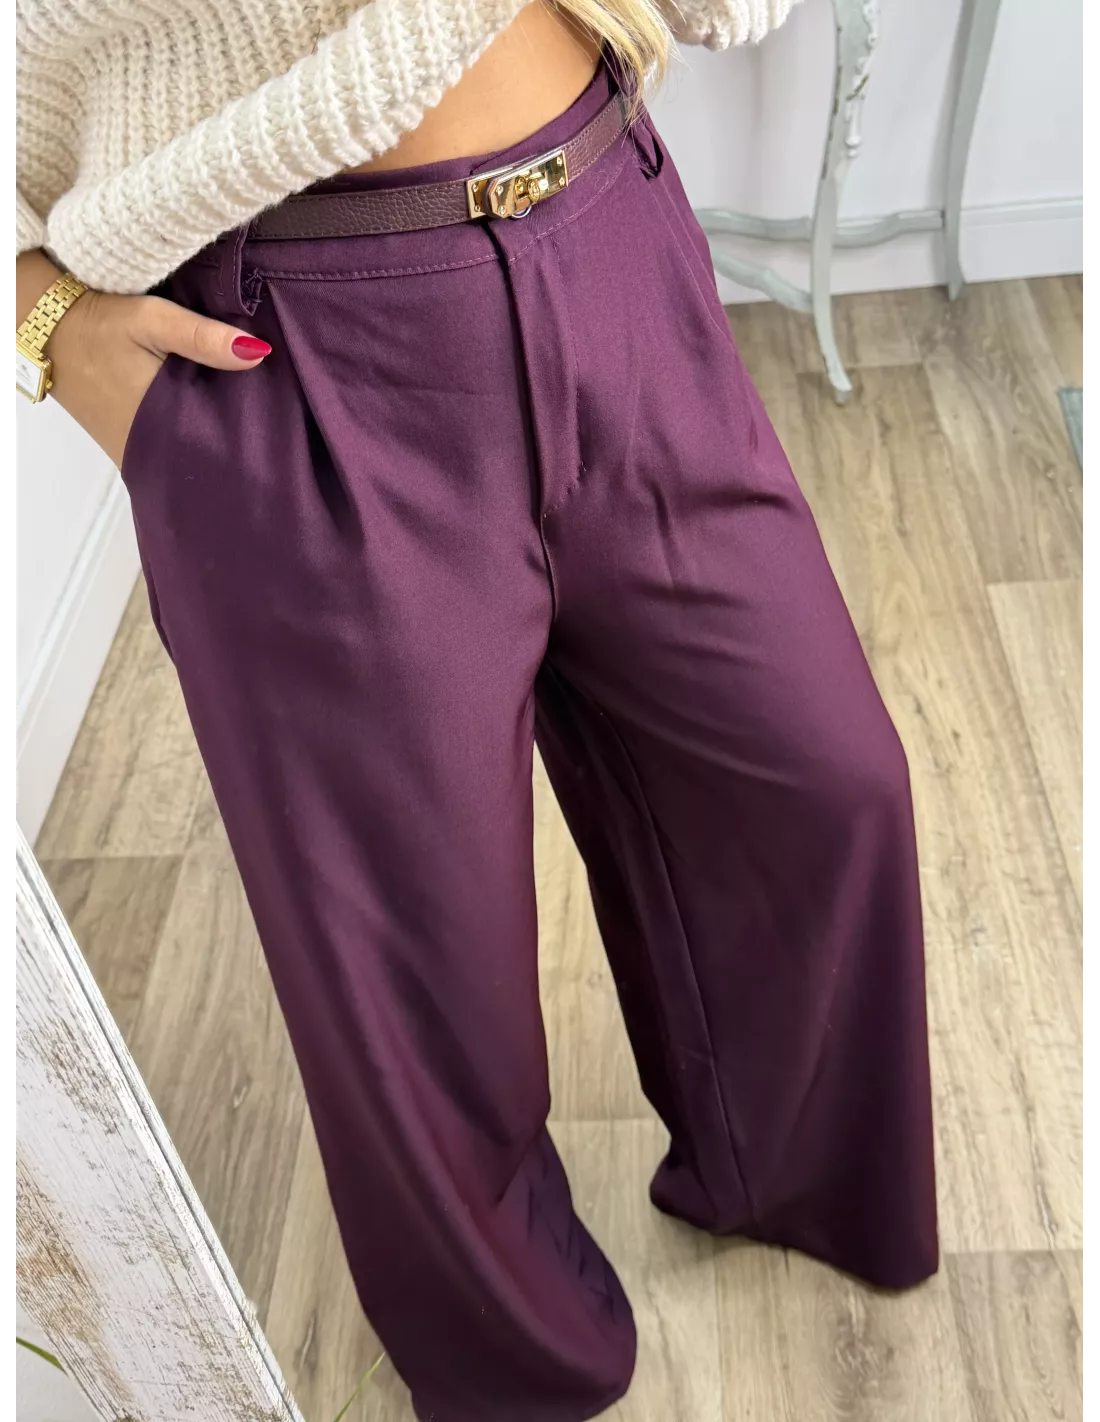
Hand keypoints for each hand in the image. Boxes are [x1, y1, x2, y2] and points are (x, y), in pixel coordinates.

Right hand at [47, 287, 270, 468]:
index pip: (218, 446)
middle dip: (234, 438)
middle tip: (266, 416)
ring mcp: (134, 452)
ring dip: (211, 436)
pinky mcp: (127, 446)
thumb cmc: (98, 324)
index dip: (249, 434)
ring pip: (188, 453)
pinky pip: (169, 448)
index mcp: (157, 425)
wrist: (46, 329)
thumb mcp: (151, 320)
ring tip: (244, 416)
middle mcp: (146, 450)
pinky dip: (188, 434)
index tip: (274, 419)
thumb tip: (258, 353)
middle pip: (205, 453)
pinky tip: (207, 415)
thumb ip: (202, 337)